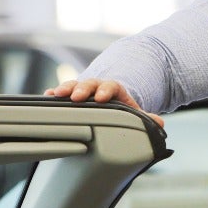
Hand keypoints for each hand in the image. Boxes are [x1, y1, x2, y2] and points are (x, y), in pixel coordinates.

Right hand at [45, 79, 164, 127]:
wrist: (110, 99)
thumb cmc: (120, 108)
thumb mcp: (134, 112)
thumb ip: (145, 117)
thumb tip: (160, 123)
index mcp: (114, 89)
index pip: (111, 86)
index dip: (106, 91)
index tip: (102, 97)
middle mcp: (97, 86)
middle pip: (90, 84)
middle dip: (83, 89)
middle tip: (76, 96)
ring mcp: (83, 90)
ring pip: (74, 85)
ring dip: (65, 89)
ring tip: (56, 94)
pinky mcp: (72, 95)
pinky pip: (62, 93)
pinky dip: (54, 94)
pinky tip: (47, 96)